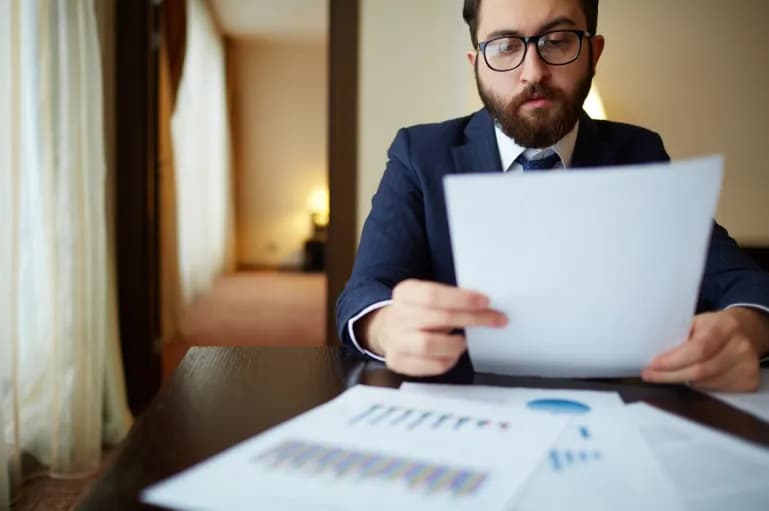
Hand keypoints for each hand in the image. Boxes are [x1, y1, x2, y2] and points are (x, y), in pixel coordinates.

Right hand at [358, 279, 506, 375]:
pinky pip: (429, 366)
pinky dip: (447, 361)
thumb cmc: (418, 311)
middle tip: (494, 319)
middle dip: (471, 319)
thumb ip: (450, 297)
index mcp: (405, 293)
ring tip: (463, 342)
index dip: (461, 299)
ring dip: (455, 344)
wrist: (387, 329)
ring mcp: (395, 340)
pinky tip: (452, 354)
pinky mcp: (398, 361)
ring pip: (429, 345)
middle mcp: (397, 316)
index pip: (432, 295)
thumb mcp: (427, 295)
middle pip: (438, 318)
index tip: (485, 302)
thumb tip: (484, 304)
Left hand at [642, 307, 768, 391]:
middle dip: (670, 375)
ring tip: (668, 375)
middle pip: (701, 371)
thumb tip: (651, 352)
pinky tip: (690, 379)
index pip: (698, 349)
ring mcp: (747, 366)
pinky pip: (716, 390)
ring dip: (683, 381)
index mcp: (724, 327)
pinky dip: (699, 386)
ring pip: (706, 384)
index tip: (652, 365)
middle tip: (650, 376)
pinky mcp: (749, 381)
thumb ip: (678, 334)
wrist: (746, 330)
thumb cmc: (713, 326)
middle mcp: (740, 347)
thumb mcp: (696, 321)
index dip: (674, 360)